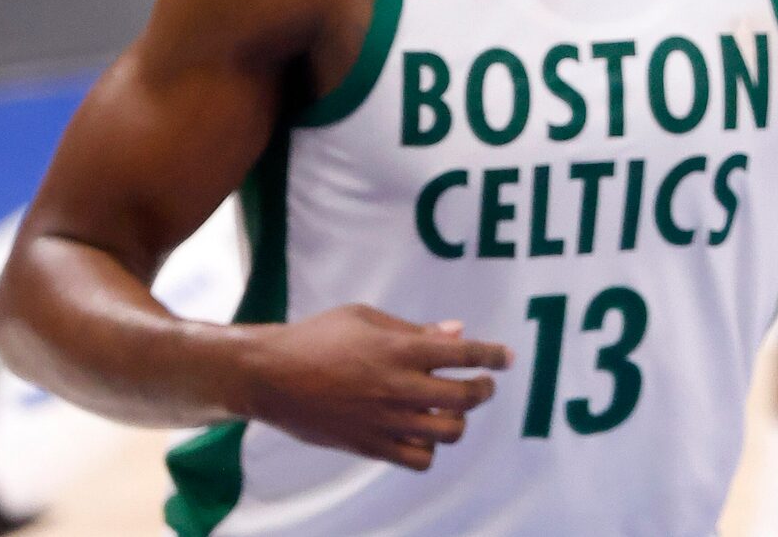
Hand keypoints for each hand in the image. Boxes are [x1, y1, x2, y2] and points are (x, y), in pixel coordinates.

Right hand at [235, 304, 509, 470]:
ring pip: (448, 432)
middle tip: (484, 383)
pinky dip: (429, 448)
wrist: (270, 376)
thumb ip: (415, 329)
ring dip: (459, 420)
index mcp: (401, 349)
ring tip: (452, 409)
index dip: (494, 355)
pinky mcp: (368, 445)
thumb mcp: (367, 318)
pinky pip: (418, 459)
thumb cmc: (318, 337)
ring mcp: (385, 420)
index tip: (507, 357)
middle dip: (484, 389)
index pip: (466, 354)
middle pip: (467, 397)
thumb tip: (457, 332)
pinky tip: (421, 432)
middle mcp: (399, 387)